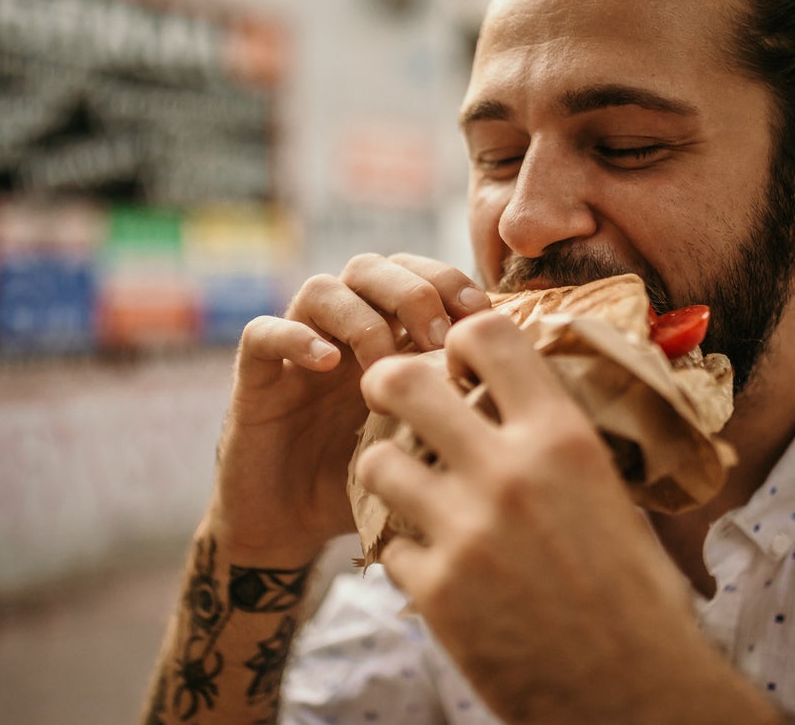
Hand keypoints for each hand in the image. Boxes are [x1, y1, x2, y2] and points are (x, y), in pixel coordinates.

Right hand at [210, 253, 489, 563]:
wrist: (292, 528)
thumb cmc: (369, 486)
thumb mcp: (427, 446)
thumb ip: (465, 414)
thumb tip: (538, 398)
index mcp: (390, 337)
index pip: (419, 275)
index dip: (452, 283)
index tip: (485, 318)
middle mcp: (344, 332)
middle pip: (373, 266)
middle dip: (413, 291)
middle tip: (440, 339)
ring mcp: (298, 348)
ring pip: (323, 288)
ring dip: (362, 317)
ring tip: (385, 362)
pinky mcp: (256, 376)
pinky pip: (263, 332)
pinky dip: (296, 336)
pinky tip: (327, 363)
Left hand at [355, 312, 783, 723]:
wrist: (635, 691)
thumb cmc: (634, 593)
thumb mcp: (608, 493)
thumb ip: (555, 442)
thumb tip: (517, 398)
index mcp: (562, 438)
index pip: (488, 334)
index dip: (461, 339)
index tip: (457, 362)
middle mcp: (508, 473)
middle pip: (403, 383)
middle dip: (387, 383)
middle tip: (390, 397)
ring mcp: (464, 532)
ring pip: (375, 462)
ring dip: (387, 471)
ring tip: (410, 488)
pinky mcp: (434, 591)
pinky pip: (388, 544)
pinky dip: (406, 552)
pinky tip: (437, 565)